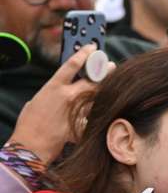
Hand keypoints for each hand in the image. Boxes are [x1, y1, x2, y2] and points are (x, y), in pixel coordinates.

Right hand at [9, 43, 112, 161]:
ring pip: (98, 96)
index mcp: (54, 86)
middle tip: (112, 65)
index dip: (84, 53)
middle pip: (94, 79)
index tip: (92, 47)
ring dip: (104, 90)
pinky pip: (95, 115)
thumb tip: (61, 89)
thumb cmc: (30, 122)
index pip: (72, 64)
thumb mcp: (38, 99)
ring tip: (113, 85)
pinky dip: (99, 112)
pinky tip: (106, 110)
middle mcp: (69, 96)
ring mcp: (78, 110)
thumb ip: (53, 92)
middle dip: (104, 71)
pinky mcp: (83, 123)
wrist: (31, 145)